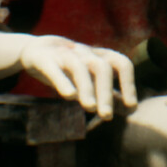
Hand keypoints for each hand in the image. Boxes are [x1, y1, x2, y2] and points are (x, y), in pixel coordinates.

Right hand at [18, 35, 138, 119]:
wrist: (34, 50)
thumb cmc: (69, 68)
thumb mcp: (90, 79)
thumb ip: (109, 93)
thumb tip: (131, 110)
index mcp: (99, 57)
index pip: (122, 64)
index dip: (129, 83)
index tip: (132, 106)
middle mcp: (85, 54)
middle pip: (102, 68)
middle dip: (106, 92)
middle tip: (106, 116)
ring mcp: (64, 55)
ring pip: (80, 68)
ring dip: (87, 88)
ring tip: (90, 108)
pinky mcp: (44, 59)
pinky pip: (54, 69)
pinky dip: (63, 82)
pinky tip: (69, 96)